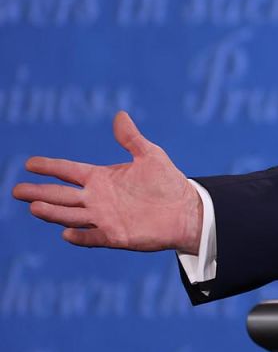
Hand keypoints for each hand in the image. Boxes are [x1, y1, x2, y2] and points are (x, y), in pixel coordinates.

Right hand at [12, 111, 201, 253]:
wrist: (186, 210)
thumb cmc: (167, 183)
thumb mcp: (150, 155)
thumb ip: (131, 139)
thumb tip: (120, 115)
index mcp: (102, 178)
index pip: (69, 171)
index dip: (50, 167)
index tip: (29, 163)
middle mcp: (98, 198)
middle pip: (62, 195)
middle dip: (40, 192)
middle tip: (16, 190)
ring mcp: (104, 218)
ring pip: (71, 215)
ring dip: (54, 212)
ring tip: (34, 207)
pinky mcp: (115, 236)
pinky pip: (93, 237)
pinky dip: (81, 235)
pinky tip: (67, 233)